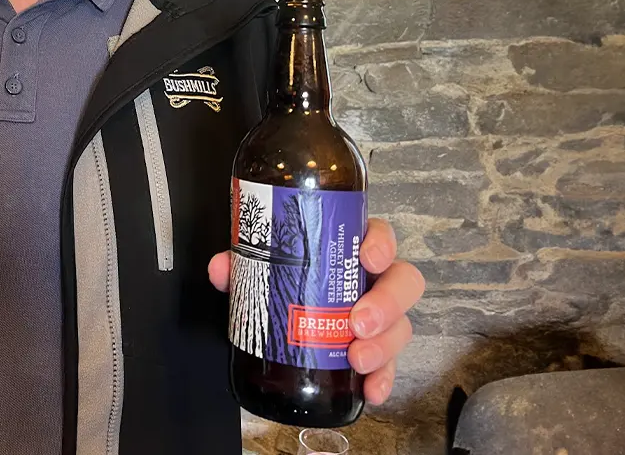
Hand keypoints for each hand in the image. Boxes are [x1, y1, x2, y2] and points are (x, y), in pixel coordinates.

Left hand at [208, 217, 423, 403]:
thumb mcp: (263, 266)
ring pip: (401, 325)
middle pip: (403, 281)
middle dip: (386, 303)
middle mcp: (371, 280)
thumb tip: (222, 268)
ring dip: (385, 344)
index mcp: (348, 250)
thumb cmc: (286, 279)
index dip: (380, 243)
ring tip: (358, 358)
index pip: (378, 235)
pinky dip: (383, 379)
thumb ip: (242, 261)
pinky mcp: (376, 351)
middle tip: (358, 321)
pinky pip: (390, 365)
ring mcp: (379, 316)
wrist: (284, 316)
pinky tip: (371, 390)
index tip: (367, 257)